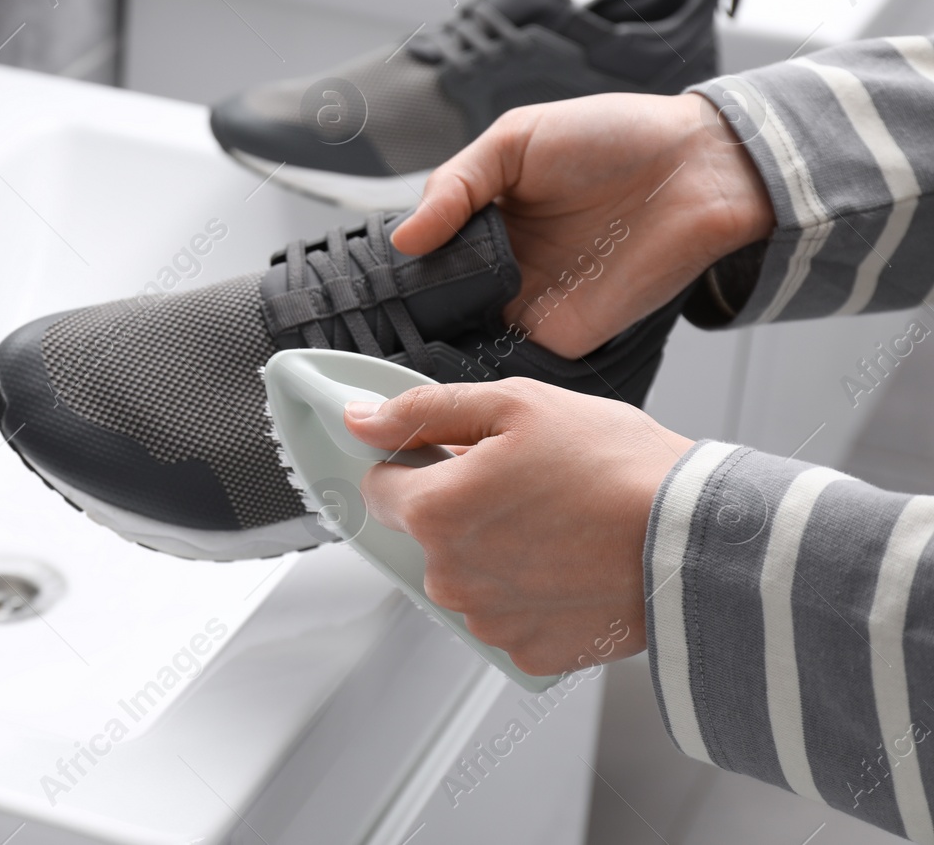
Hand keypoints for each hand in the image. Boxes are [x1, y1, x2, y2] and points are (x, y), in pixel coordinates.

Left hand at [344, 377, 693, 674]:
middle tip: (524, 484)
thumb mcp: (516, 405)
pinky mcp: (526, 653)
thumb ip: (424, 410)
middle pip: (425, 533)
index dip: (414, 463)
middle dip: (459, 507)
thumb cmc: (618, 467)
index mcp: (434, 511)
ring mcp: (486, 621)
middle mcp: (448, 575)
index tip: (452, 456)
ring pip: (465, 575)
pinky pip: (505, 614)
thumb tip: (360, 418)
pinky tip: (567, 564)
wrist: (697, 539)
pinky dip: (528, 592)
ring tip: (556, 524)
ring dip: (493, 551)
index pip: (379, 487)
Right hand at [390, 92, 774, 358]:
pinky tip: (448, 361)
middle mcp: (502, 266)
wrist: (699, 168)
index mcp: (484, 218)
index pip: (423, 254)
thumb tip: (405, 239)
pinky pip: (510, 361)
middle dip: (407, 314)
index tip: (365, 282)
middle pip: (435, 303)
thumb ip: (454, 186)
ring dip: (435, 344)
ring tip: (403, 342)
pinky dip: (478, 367)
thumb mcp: (515, 139)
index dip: (397, 268)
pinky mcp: (561, 335)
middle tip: (375, 320)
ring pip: (462, 338)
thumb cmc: (615, 137)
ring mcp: (528, 304)